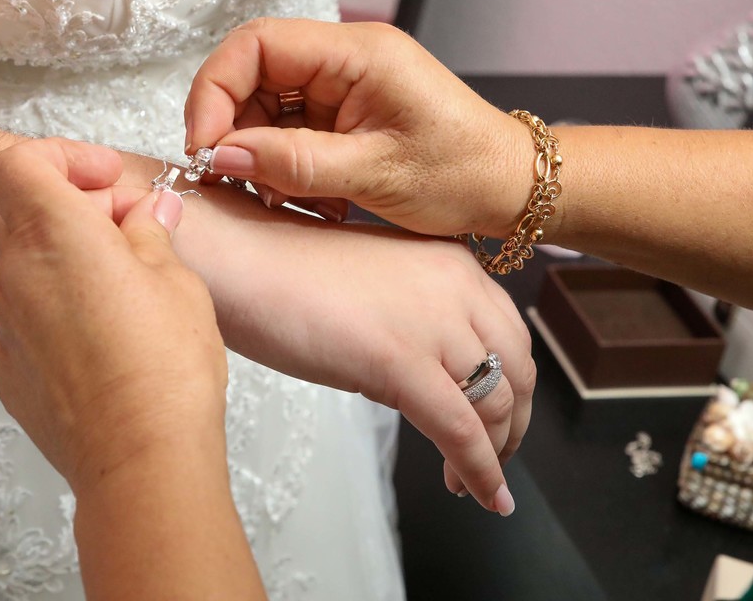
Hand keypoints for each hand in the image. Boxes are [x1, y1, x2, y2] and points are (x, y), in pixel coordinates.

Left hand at [0, 138, 226, 493]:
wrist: (139, 459)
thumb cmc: (161, 368)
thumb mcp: (176, 279)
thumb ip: (150, 234)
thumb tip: (147, 214)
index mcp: (52, 233)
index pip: (19, 164)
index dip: (62, 158)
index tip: (106, 178)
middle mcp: (15, 274)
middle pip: (29, 215)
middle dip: (82, 212)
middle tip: (137, 231)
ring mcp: (5, 327)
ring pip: (31, 269)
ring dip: (75, 263)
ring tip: (135, 290)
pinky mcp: (10, 372)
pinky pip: (31, 320)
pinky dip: (64, 312)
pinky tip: (113, 339)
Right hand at [174, 172, 530, 513]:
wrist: (236, 258)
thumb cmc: (281, 271)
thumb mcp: (372, 283)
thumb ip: (412, 314)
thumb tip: (424, 369)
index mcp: (450, 261)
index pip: (509, 332)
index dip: (513, 383)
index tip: (501, 416)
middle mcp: (455, 285)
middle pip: (516, 368)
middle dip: (513, 422)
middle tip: (497, 458)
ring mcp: (431, 322)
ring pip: (492, 404)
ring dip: (493, 454)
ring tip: (478, 485)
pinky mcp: (401, 361)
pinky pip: (459, 430)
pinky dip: (479, 470)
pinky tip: (480, 495)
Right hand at [184, 17, 532, 238]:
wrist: (509, 188)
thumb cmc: (463, 172)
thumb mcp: (375, 174)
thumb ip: (294, 162)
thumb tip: (222, 156)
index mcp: (356, 52)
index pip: (256, 44)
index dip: (216, 90)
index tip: (205, 145)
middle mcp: (344, 59)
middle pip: (253, 76)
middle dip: (235, 131)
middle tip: (234, 182)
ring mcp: (341, 86)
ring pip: (265, 109)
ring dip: (261, 157)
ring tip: (286, 199)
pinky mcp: (342, 113)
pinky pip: (288, 131)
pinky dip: (284, 168)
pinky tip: (309, 198)